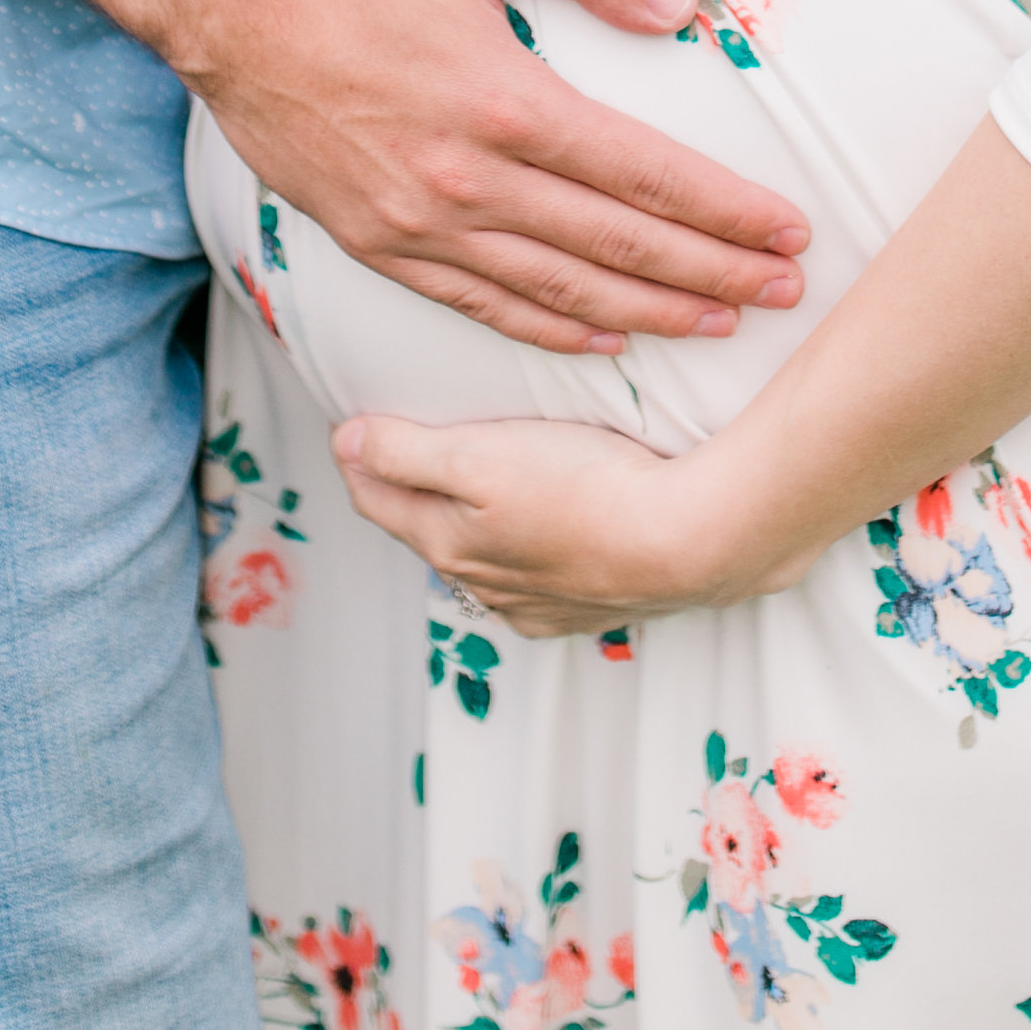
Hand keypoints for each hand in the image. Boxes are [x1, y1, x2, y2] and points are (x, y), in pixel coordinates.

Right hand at [157, 0, 809, 356]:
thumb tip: (678, 5)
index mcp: (504, 100)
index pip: (643, 173)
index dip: (724, 210)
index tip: (785, 228)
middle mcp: (467, 180)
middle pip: (617, 245)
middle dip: (712, 272)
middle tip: (784, 289)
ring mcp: (419, 224)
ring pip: (558, 290)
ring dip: (647, 312)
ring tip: (720, 321)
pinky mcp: (378, 244)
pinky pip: (481, 304)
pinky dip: (550, 328)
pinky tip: (600, 337)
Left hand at [331, 409, 759, 636]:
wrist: (687, 541)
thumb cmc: (583, 488)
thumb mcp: (479, 457)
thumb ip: (405, 453)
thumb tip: (343, 442)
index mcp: (447, 544)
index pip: (377, 500)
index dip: (361, 457)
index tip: (354, 423)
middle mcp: (484, 584)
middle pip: (428, 528)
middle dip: (413, 489)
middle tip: (407, 443)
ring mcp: (538, 603)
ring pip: (484, 555)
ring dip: (474, 521)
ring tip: (480, 481)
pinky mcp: (588, 606)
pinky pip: (538, 576)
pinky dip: (529, 547)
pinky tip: (547, 529)